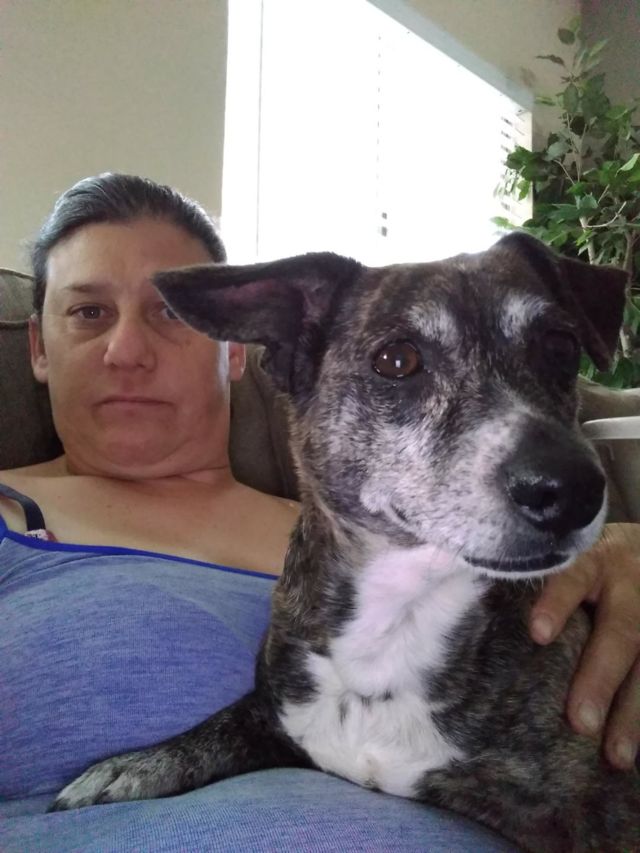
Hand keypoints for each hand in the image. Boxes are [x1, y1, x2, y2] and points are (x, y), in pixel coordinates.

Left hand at [529, 523, 639, 769]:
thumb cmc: (586, 561)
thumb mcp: (566, 554)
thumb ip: (534, 577)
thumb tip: (467, 600)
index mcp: (593, 560)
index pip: (573, 578)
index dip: (557, 603)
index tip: (538, 633)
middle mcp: (629, 586)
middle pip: (620, 633)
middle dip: (599, 679)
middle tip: (579, 721)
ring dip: (630, 713)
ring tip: (615, 755)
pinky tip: (630, 748)